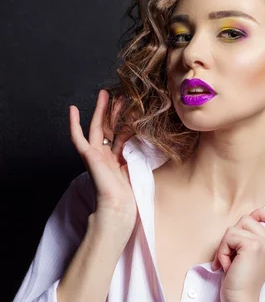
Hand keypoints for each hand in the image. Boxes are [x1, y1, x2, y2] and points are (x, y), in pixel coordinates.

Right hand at [69, 89, 136, 232]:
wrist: (119, 207)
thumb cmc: (130, 196)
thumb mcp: (139, 169)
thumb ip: (142, 154)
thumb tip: (154, 140)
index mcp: (117, 161)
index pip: (121, 135)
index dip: (126, 121)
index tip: (134, 108)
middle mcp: (105, 157)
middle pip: (109, 128)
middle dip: (114, 111)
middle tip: (118, 95)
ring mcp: (96, 156)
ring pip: (97, 128)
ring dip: (100, 111)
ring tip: (104, 94)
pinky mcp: (88, 157)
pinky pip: (78, 138)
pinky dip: (74, 124)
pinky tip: (73, 109)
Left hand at [211, 209, 264, 301]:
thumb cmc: (241, 283)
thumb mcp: (250, 257)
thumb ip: (251, 239)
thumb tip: (239, 224)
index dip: (260, 213)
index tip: (245, 229)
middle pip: (247, 218)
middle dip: (233, 235)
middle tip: (232, 257)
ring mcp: (264, 243)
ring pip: (235, 227)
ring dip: (226, 245)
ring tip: (230, 263)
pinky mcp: (252, 246)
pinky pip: (229, 237)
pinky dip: (222, 252)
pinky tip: (227, 267)